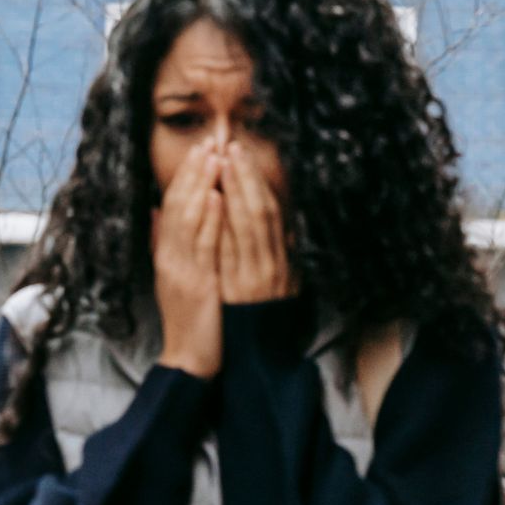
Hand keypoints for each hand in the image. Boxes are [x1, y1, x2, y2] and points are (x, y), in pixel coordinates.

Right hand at [153, 139, 225, 377]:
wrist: (189, 359)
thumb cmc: (189, 319)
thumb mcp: (174, 277)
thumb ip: (164, 244)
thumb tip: (157, 213)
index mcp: (166, 254)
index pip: (173, 206)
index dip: (186, 177)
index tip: (200, 151)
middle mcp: (169, 257)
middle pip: (178, 205)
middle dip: (193, 172)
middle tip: (207, 142)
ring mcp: (181, 269)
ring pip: (188, 219)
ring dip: (201, 185)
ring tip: (212, 158)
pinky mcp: (197, 284)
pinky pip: (202, 246)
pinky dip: (208, 219)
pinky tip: (216, 198)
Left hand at [218, 140, 293, 304]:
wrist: (258, 357)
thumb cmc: (267, 319)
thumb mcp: (285, 284)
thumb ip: (284, 255)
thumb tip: (289, 226)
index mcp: (282, 261)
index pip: (271, 212)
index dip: (257, 181)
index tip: (242, 154)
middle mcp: (272, 264)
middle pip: (261, 211)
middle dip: (246, 177)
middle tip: (232, 147)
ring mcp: (255, 275)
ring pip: (248, 224)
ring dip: (235, 190)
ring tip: (222, 162)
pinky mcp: (238, 289)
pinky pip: (230, 249)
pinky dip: (223, 222)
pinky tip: (215, 199)